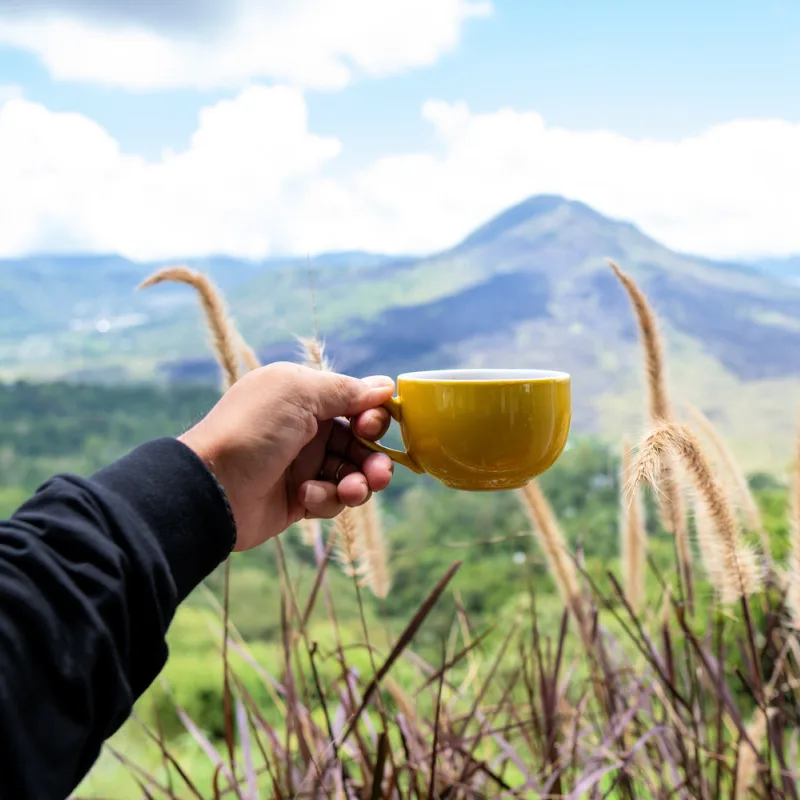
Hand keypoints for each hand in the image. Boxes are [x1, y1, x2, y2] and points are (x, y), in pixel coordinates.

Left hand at [178, 362, 394, 550]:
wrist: (212, 488)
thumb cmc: (252, 430)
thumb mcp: (298, 393)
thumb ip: (345, 389)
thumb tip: (386, 387)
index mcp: (304, 397)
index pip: (355, 403)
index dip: (372, 416)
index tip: (370, 427)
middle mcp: (306, 428)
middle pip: (360, 442)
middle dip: (374, 458)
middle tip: (379, 473)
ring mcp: (302, 465)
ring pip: (353, 474)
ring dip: (359, 483)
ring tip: (351, 491)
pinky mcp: (300, 498)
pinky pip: (332, 498)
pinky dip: (326, 498)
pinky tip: (306, 496)